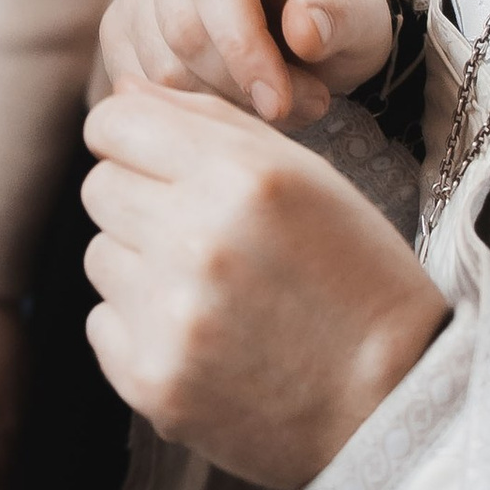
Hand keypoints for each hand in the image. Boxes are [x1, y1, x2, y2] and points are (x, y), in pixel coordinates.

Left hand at [81, 86, 446, 488]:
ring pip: (99, 256)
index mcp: (242, 178)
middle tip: (203, 237)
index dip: (132, 137)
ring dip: (141, 268)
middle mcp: (198, 241)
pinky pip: (102, 324)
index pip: (115, 123)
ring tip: (214, 294)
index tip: (155, 161)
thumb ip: (209, 122)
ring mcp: (171, 318)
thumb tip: (122, 91)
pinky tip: (205, 339)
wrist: (390, 399)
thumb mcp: (306, 178)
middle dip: (141, 203)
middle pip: (100, 187)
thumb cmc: (353, 277)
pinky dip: (141, 329)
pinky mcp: (152, 382)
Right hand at [98, 0, 395, 126]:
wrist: (305, 26)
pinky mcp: (121, 27)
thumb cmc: (334, 8)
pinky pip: (139, 86)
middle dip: (241, 85)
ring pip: (159, 64)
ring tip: (284, 106)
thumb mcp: (361, 10)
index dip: (243, 45)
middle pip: (182, 26)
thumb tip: (302, 30)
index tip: (280, 101)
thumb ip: (341, 15)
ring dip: (223, 105)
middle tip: (306, 107)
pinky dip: (190, 113)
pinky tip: (240, 110)